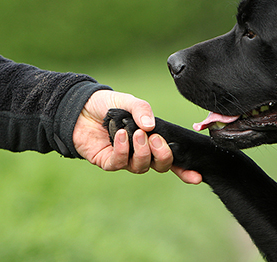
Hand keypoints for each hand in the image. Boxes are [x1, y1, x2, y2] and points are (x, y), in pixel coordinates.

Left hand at [72, 90, 201, 183]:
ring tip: (137, 134)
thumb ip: (142, 110)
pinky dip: (122, 149)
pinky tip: (119, 135)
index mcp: (151, 139)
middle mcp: (140, 152)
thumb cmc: (107, 105)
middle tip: (155, 139)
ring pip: (141, 166)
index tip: (197, 176)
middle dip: (163, 155)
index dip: (185, 169)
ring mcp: (124, 158)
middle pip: (160, 165)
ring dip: (142, 152)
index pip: (172, 157)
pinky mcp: (107, 161)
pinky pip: (119, 162)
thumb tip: (151, 125)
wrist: (79, 107)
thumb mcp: (129, 101)